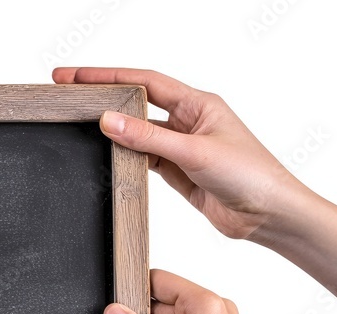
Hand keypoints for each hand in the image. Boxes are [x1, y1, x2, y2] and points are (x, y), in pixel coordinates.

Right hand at [53, 67, 311, 240]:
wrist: (270, 215)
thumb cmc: (250, 175)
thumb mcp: (194, 151)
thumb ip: (148, 138)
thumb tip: (108, 120)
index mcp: (197, 103)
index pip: (142, 82)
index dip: (105, 76)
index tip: (73, 76)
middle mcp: (188, 120)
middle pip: (135, 102)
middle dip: (101, 96)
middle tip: (67, 92)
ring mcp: (181, 146)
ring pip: (136, 132)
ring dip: (111, 129)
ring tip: (77, 123)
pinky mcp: (177, 171)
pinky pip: (142, 158)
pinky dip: (123, 157)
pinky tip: (105, 156)